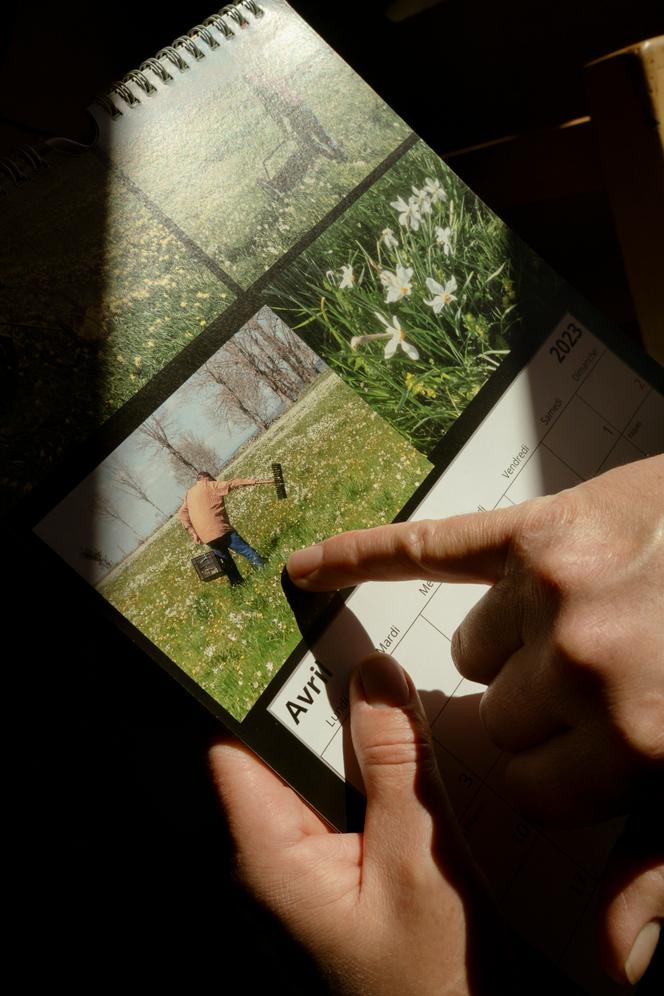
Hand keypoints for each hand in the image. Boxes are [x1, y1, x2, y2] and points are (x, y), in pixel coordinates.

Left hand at [210, 655, 500, 995]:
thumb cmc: (431, 984)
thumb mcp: (419, 862)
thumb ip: (395, 764)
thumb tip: (375, 676)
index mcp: (271, 851)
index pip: (236, 742)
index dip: (254, 682)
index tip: (287, 631)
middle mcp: (278, 849)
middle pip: (282, 743)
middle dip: (322, 697)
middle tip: (363, 648)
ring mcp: (310, 855)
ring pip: (320, 763)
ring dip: (355, 728)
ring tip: (390, 688)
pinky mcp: (341, 858)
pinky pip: (347, 789)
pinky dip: (374, 759)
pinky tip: (406, 741)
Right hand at [287, 455, 663, 826]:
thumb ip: (663, 863)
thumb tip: (617, 961)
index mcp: (628, 737)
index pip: (533, 788)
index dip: (566, 771)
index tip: (599, 742)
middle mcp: (581, 663)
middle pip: (500, 718)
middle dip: (545, 709)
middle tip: (611, 669)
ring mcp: (553, 587)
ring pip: (478, 647)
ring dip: (514, 644)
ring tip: (590, 612)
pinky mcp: (538, 527)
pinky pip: (428, 548)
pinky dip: (363, 557)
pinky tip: (311, 567)